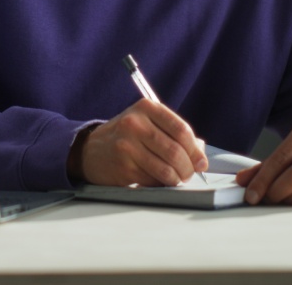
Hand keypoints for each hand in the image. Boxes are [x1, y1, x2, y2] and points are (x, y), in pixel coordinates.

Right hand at [78, 99, 207, 186]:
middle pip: (175, 150)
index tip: (201, 161)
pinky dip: (162, 184)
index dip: (195, 149)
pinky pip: (153, 180)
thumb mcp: (147, 123)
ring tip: (177, 178)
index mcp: (146, 108)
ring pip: (166, 168)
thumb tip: (200, 156)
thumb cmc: (125, 136)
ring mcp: (127, 145)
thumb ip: (173, 134)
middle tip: (190, 173)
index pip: (181, 129)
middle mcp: (135, 123)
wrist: (91, 149)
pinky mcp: (123, 166)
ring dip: (177, 178)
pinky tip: (159, 180)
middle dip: (188, 167)